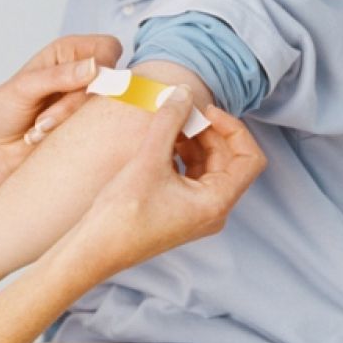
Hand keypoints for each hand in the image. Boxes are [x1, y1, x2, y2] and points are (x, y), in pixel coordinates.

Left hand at [0, 35, 121, 227]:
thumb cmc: (3, 112)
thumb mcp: (24, 88)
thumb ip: (58, 76)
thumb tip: (94, 66)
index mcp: (68, 52)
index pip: (106, 49)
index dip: (101, 66)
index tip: (80, 85)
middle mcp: (82, 74)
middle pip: (110, 81)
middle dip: (77, 102)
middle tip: (44, 118)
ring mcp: (87, 103)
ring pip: (104, 108)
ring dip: (69, 121)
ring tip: (38, 128)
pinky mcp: (88, 128)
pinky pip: (98, 129)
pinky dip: (72, 134)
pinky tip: (45, 136)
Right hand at [67, 87, 266, 275]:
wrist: (93, 250)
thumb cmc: (122, 215)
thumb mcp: (148, 160)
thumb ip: (170, 122)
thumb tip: (184, 92)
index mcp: (217, 202)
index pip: (249, 158)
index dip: (233, 128)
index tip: (206, 111)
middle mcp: (213, 210)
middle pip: (228, 160)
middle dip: (208, 132)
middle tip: (181, 110)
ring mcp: (196, 213)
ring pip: (208, 166)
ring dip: (193, 141)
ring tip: (168, 124)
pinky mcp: (178, 211)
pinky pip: (190, 176)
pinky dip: (180, 156)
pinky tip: (159, 143)